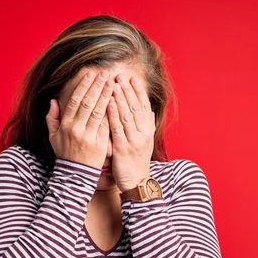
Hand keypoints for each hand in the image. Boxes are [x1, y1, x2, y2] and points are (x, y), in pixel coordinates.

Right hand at [46, 70, 114, 169]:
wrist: (75, 174)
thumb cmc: (65, 153)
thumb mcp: (53, 136)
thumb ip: (51, 118)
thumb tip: (53, 101)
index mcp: (65, 125)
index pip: (75, 101)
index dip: (84, 86)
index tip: (91, 74)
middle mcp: (76, 129)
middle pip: (88, 103)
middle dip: (98, 87)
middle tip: (106, 74)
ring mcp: (88, 136)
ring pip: (99, 112)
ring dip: (107, 96)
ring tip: (114, 83)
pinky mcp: (100, 144)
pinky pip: (107, 125)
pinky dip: (112, 112)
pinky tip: (118, 101)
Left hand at [106, 74, 155, 191]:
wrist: (136, 181)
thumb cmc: (136, 160)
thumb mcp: (144, 141)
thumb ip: (145, 125)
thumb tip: (148, 110)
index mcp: (148, 130)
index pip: (144, 106)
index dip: (138, 92)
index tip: (132, 78)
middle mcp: (143, 133)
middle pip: (135, 107)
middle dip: (128, 90)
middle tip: (120, 76)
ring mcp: (134, 140)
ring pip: (127, 115)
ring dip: (120, 98)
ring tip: (114, 84)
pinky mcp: (123, 148)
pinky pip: (118, 128)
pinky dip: (113, 114)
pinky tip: (108, 102)